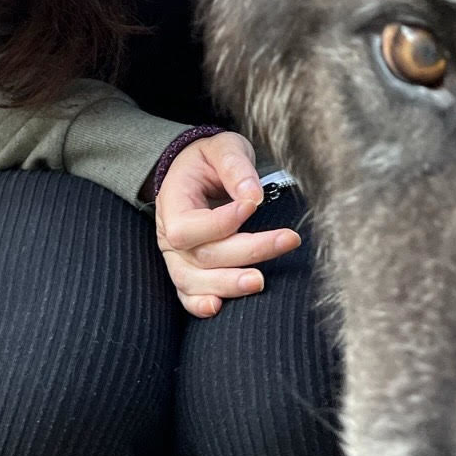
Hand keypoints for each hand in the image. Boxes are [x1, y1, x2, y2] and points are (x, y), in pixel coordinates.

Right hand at [155, 130, 300, 317]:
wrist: (193, 170)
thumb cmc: (209, 159)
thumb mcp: (222, 148)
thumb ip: (235, 167)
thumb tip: (253, 196)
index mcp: (172, 202)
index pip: (190, 225)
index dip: (221, 222)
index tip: (253, 204)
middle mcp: (170, 235)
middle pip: (202, 256)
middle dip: (246, 252)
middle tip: (286, 240)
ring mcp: (177, 257)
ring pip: (194, 281)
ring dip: (228, 284)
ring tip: (260, 282)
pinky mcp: (187, 270)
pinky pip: (187, 294)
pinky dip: (199, 305)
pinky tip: (218, 308)